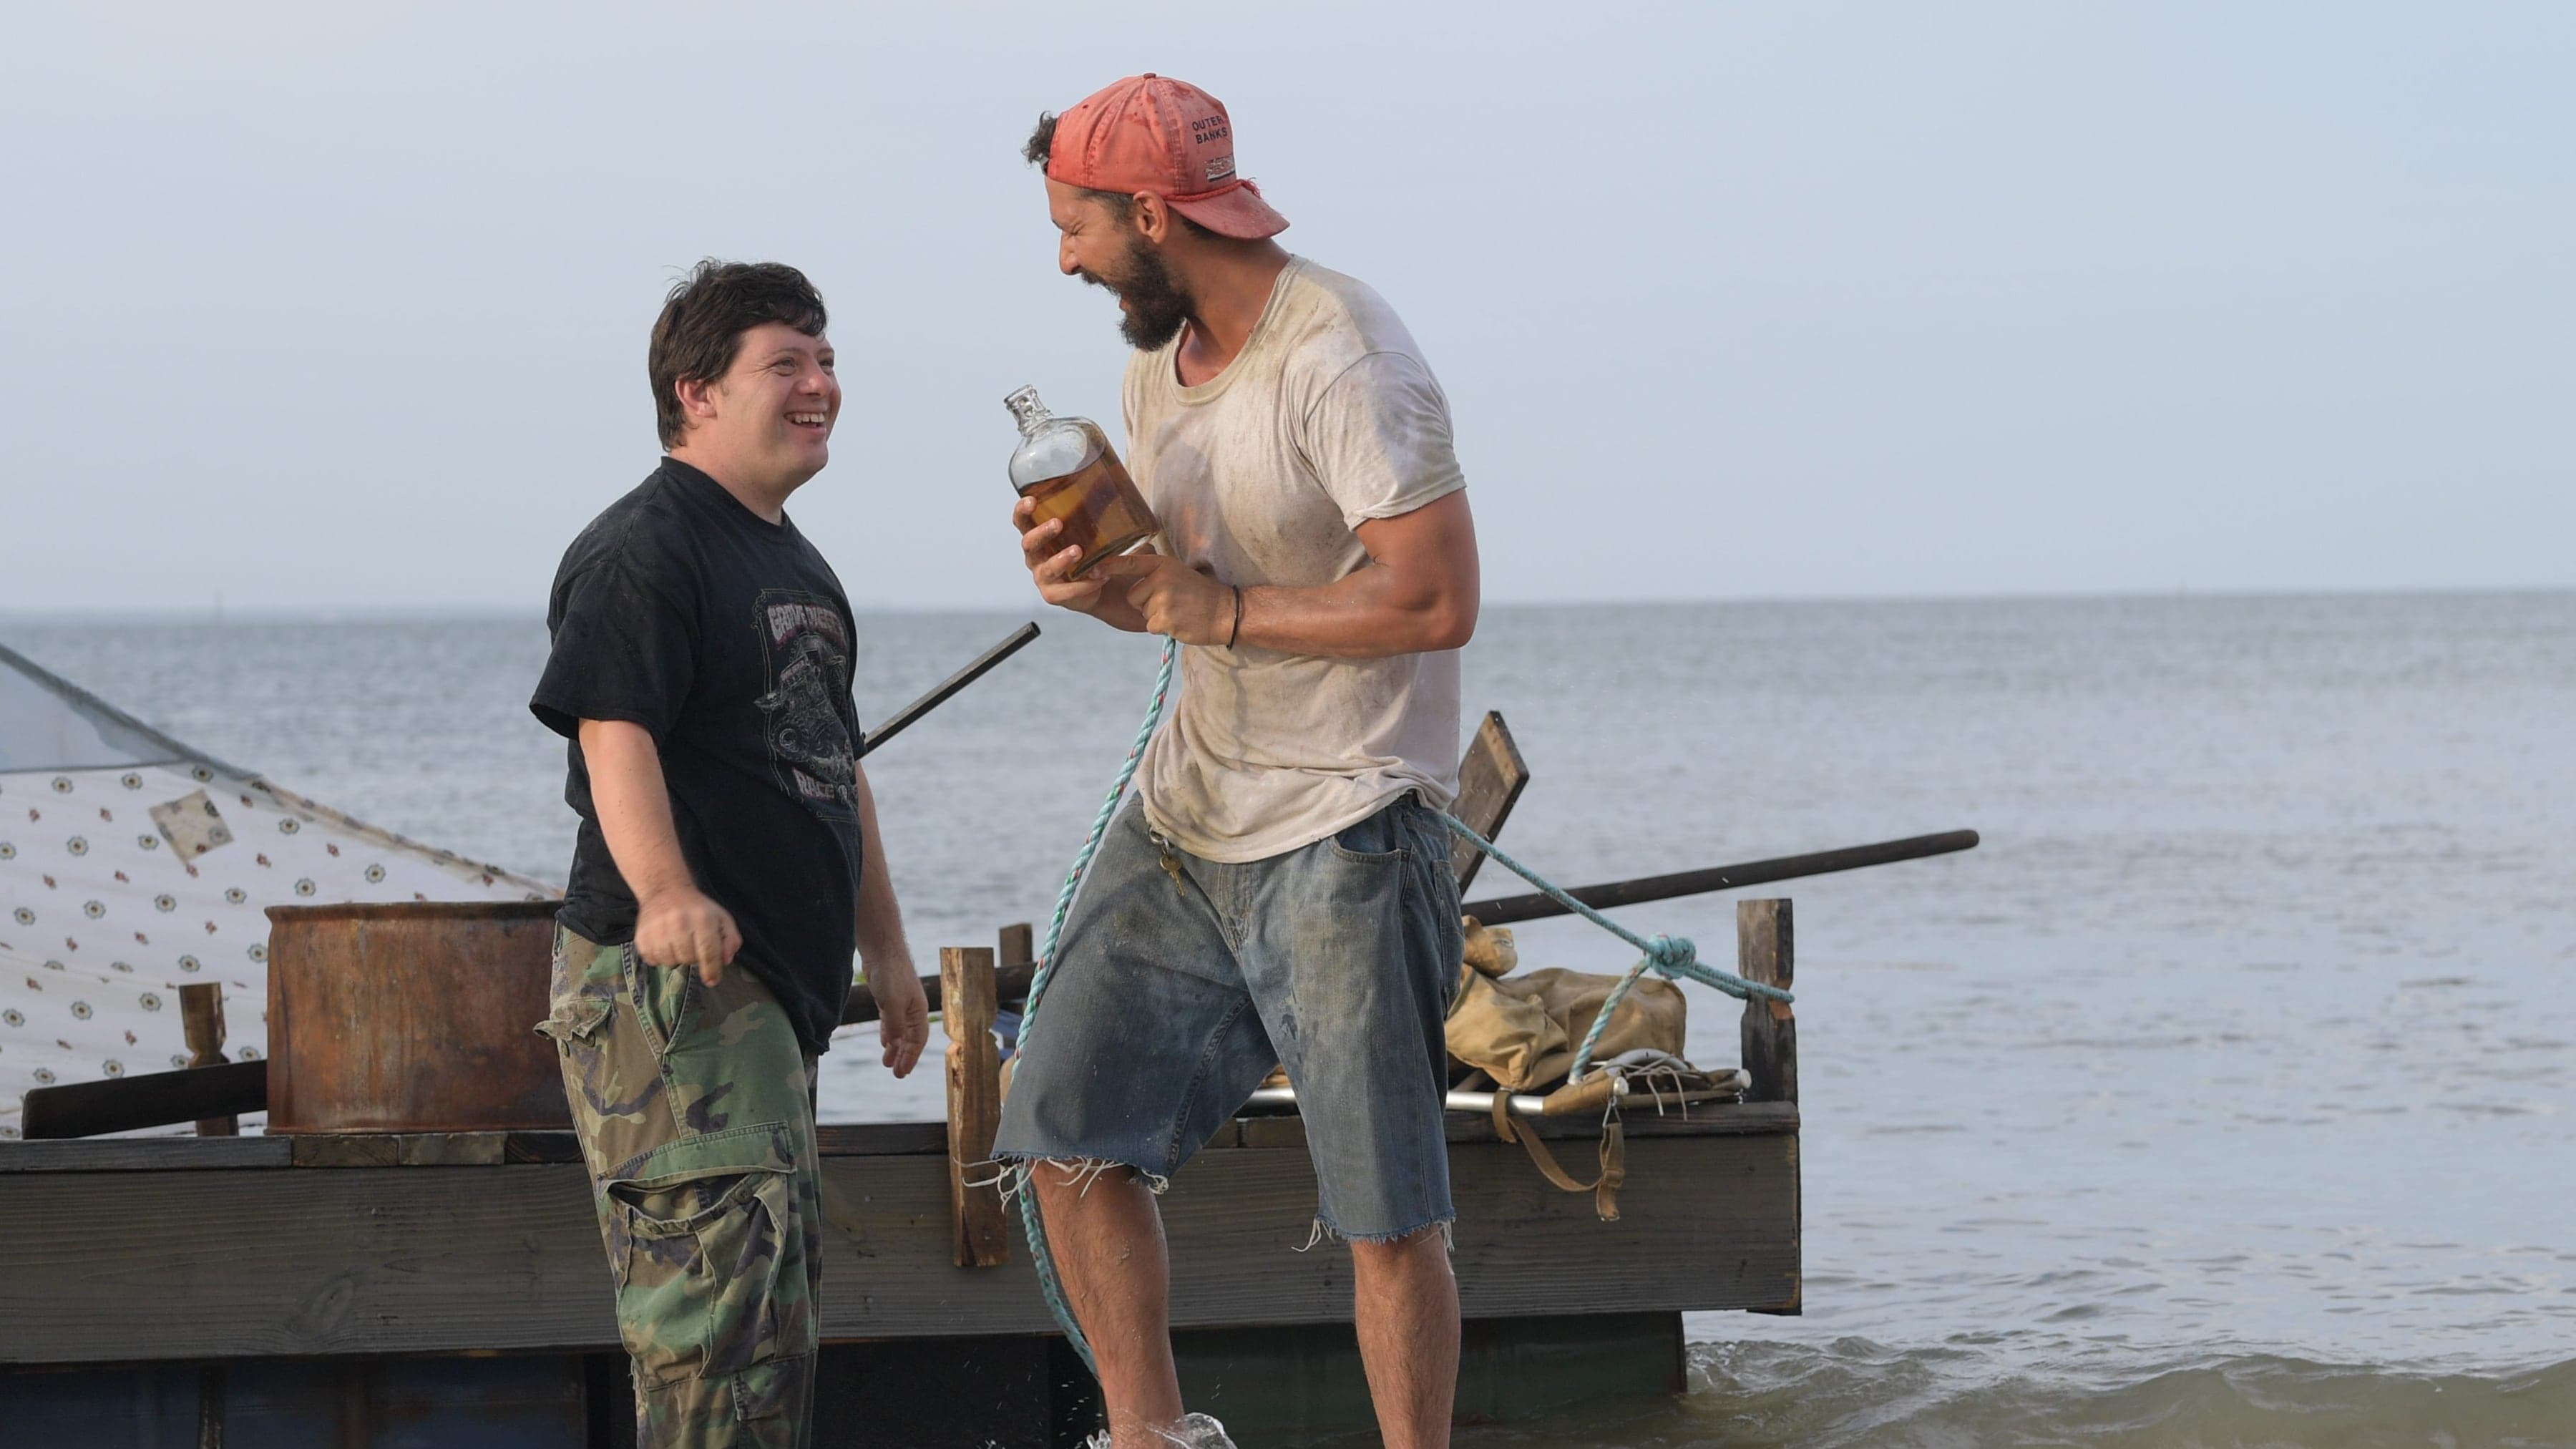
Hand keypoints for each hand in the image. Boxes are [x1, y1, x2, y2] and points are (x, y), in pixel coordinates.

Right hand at [633, 885, 739, 986]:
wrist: (665, 890)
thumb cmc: (698, 908)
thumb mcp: (722, 919)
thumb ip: (731, 940)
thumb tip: (725, 961)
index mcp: (703, 920)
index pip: (709, 953)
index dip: (711, 970)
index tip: (712, 981)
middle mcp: (679, 924)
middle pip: (688, 959)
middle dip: (693, 957)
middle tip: (691, 944)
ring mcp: (658, 930)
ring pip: (670, 962)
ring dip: (676, 957)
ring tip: (677, 942)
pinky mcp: (642, 936)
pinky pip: (653, 960)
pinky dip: (660, 957)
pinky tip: (664, 943)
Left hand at [866, 960, 928, 1077]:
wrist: (881, 949)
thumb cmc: (891, 973)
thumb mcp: (893, 1002)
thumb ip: (895, 1024)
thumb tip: (897, 1045)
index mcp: (919, 1010)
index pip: (918, 1040)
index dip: (911, 1058)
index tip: (902, 1073)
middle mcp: (912, 1009)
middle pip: (910, 1038)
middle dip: (904, 1057)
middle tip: (896, 1074)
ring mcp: (900, 1004)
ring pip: (900, 1032)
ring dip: (895, 1048)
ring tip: (887, 1063)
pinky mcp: (888, 998)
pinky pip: (891, 1022)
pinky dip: (889, 1033)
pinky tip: (885, 1042)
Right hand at [1013, 496, 1117, 614]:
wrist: (1099, 584)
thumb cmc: (1089, 550)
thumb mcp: (1090, 529)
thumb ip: (1094, 511)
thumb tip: (1111, 484)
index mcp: (1039, 537)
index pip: (1022, 522)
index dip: (1022, 511)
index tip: (1031, 501)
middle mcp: (1036, 557)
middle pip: (1029, 543)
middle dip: (1041, 533)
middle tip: (1057, 524)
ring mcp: (1043, 577)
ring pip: (1047, 568)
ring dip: (1061, 559)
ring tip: (1078, 551)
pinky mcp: (1054, 595)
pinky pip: (1066, 591)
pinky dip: (1084, 584)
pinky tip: (1099, 576)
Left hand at [1093, 553, 1234, 643]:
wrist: (1224, 612)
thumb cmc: (1199, 593)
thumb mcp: (1177, 572)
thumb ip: (1154, 571)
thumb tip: (1130, 564)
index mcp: (1162, 564)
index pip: (1130, 563)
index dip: (1109, 566)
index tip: (1092, 569)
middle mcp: (1160, 579)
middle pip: (1133, 596)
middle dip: (1146, 603)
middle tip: (1171, 602)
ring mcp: (1163, 600)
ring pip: (1142, 612)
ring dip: (1155, 616)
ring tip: (1178, 611)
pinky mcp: (1165, 620)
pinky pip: (1150, 626)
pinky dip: (1162, 628)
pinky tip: (1179, 621)